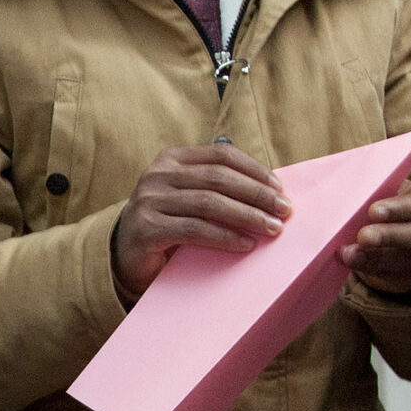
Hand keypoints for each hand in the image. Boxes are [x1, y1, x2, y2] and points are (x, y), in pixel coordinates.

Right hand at [111, 143, 290, 299]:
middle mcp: (158, 174)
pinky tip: (246, 245)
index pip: (221, 154)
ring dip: (247, 216)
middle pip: (218, 178)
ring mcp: (149, 200)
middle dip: (257, 194)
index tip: (280, 188)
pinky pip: (195, 230)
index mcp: (172, 159)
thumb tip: (271, 190)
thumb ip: (218, 187)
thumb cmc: (169, 224)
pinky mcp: (147, 229)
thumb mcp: (190, 197)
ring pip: (209, 203)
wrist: (126, 256)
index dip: (254, 169)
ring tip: (272, 229)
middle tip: (285, 211)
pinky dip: (224, 237)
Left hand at [339, 177, 410, 295]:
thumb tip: (350, 195)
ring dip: (375, 257)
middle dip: (388, 236)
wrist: (405, 229)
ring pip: (407, 258)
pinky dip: (371, 267)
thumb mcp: (392, 191)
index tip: (373, 211)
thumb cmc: (393, 203)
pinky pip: (396, 273)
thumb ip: (377, 193)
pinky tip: (353, 261)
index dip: (399, 208)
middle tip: (363, 236)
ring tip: (350, 254)